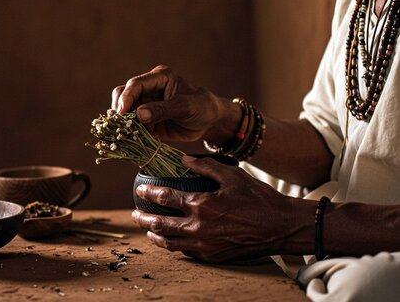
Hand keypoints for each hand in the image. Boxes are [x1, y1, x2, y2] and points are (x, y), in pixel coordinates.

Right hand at [111, 65, 235, 142]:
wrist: (209, 122)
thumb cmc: (202, 107)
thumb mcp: (185, 107)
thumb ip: (162, 109)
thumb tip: (139, 114)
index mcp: (158, 78)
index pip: (135, 84)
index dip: (126, 98)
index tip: (122, 113)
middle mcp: (148, 89)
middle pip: (122, 96)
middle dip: (121, 111)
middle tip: (123, 126)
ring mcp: (145, 105)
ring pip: (124, 113)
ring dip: (124, 124)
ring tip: (130, 135)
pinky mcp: (145, 121)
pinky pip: (131, 127)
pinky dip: (130, 134)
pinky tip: (134, 141)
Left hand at [131, 156, 309, 262]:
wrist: (282, 227)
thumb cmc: (259, 199)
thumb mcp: (232, 175)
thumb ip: (205, 166)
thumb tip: (183, 159)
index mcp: (201, 205)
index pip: (165, 198)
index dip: (148, 194)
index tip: (139, 190)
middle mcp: (199, 228)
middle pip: (160, 225)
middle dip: (143, 220)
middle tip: (134, 214)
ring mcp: (205, 245)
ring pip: (170, 244)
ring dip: (155, 237)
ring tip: (148, 231)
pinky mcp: (213, 256)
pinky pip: (187, 252)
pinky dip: (175, 246)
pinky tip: (172, 241)